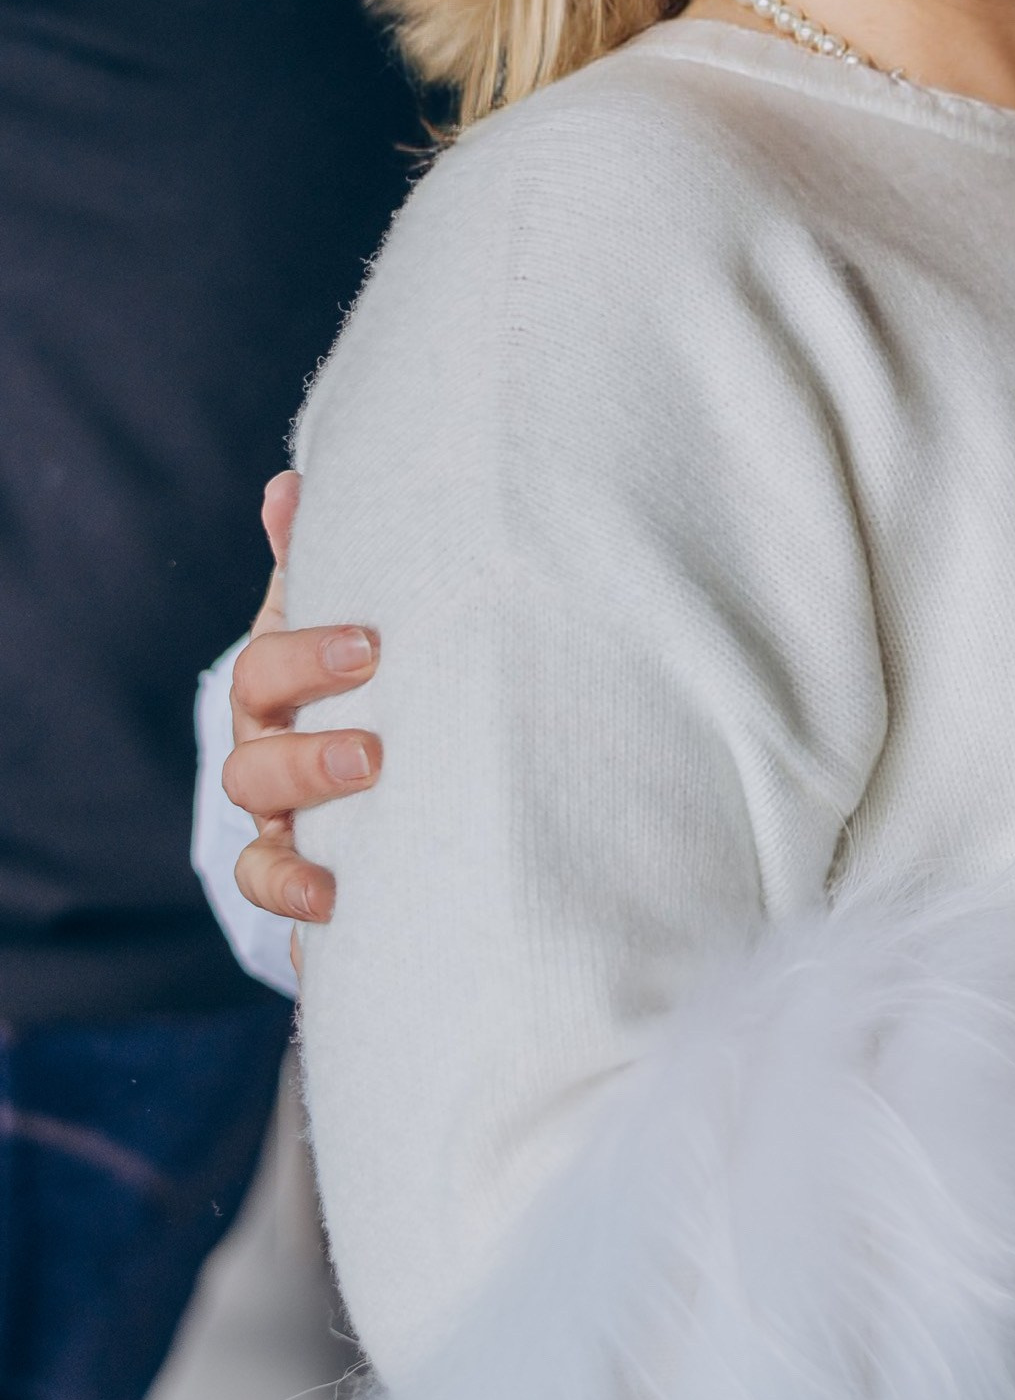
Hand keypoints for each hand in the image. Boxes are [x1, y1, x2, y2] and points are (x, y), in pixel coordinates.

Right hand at [223, 471, 381, 933]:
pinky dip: (298, 911)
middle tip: (373, 754)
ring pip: (262, 844)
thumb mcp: (343, 607)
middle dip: (308, 760)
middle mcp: (268, 758)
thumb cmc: (359, 665)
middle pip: (255, 767)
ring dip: (294, 859)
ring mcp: (283, 824)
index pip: (266, 670)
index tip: (369, 647)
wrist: (373, 749)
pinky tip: (334, 916)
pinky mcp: (307, 877)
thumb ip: (317, 555)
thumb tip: (287, 484)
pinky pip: (286, 905)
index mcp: (277, 690)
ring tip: (342, 865)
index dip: (305, 658)